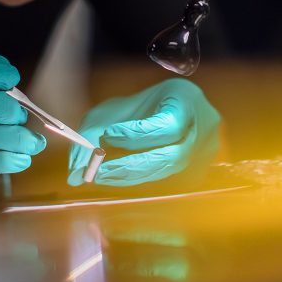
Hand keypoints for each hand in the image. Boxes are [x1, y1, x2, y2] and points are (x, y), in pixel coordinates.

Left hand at [67, 78, 219, 186]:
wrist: (163, 108)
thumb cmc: (138, 106)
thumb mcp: (113, 111)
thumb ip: (91, 134)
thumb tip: (76, 175)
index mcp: (188, 100)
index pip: (168, 126)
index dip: (137, 135)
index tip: (108, 135)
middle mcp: (204, 128)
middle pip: (172, 156)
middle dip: (132, 166)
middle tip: (99, 172)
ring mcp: (206, 152)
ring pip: (170, 172)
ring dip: (134, 177)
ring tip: (104, 175)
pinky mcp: (199, 170)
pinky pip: (171, 180)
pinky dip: (143, 180)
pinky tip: (121, 178)